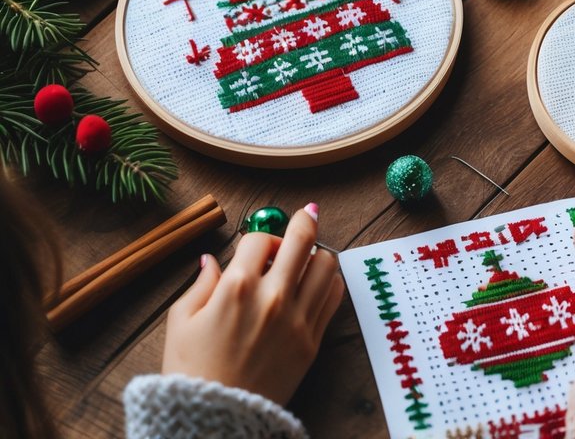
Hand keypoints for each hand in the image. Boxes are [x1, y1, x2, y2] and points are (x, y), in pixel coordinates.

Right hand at [161, 207, 342, 404]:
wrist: (215, 421)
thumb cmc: (192, 371)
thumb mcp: (181, 321)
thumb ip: (200, 283)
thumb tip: (211, 260)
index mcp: (237, 287)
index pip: (260, 237)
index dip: (258, 237)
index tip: (256, 247)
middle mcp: (272, 298)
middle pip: (303, 237)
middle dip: (305, 220)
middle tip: (305, 216)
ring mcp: (297, 320)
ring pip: (326, 263)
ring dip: (318, 252)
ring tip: (306, 259)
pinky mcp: (312, 342)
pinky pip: (333, 296)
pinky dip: (328, 281)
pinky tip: (315, 284)